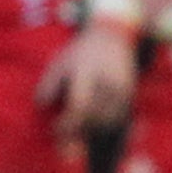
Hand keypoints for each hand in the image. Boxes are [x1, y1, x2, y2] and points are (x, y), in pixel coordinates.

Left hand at [35, 23, 136, 148]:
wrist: (112, 38)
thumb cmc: (80, 53)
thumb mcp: (60, 62)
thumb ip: (50, 83)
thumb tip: (41, 105)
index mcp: (86, 71)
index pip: (80, 106)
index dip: (68, 124)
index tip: (56, 130)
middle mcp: (107, 82)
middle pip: (94, 117)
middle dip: (78, 131)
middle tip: (63, 135)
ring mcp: (121, 89)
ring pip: (107, 121)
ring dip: (92, 130)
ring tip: (77, 128)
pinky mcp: (130, 96)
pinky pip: (117, 118)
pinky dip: (104, 124)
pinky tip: (92, 123)